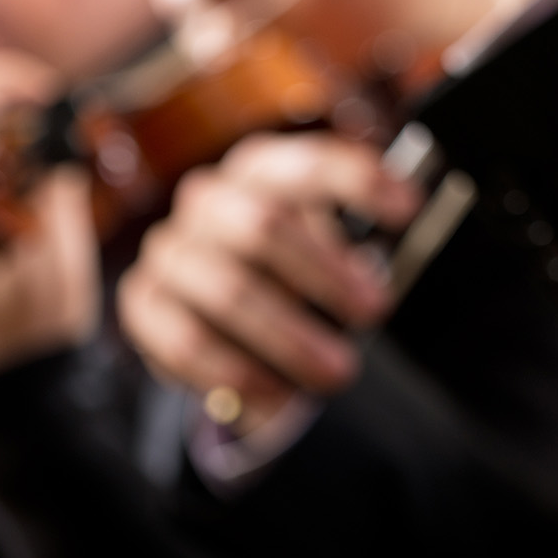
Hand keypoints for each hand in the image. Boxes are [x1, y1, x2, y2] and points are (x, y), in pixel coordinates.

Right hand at [116, 133, 419, 432]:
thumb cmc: (288, 263)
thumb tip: (414, 233)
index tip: (410, 209)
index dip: (360, 181)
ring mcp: (170, 249)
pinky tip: (277, 395)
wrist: (210, 302)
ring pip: (228, 290)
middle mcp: (208, 199)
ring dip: (290, 337)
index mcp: (260, 168)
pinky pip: (186, 340)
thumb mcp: (324, 239)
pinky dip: (236, 371)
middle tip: (376, 311)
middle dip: (327, 274)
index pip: (309, 162)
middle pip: (265, 226)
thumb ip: (361, 237)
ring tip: (338, 373)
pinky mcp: (142, 301)